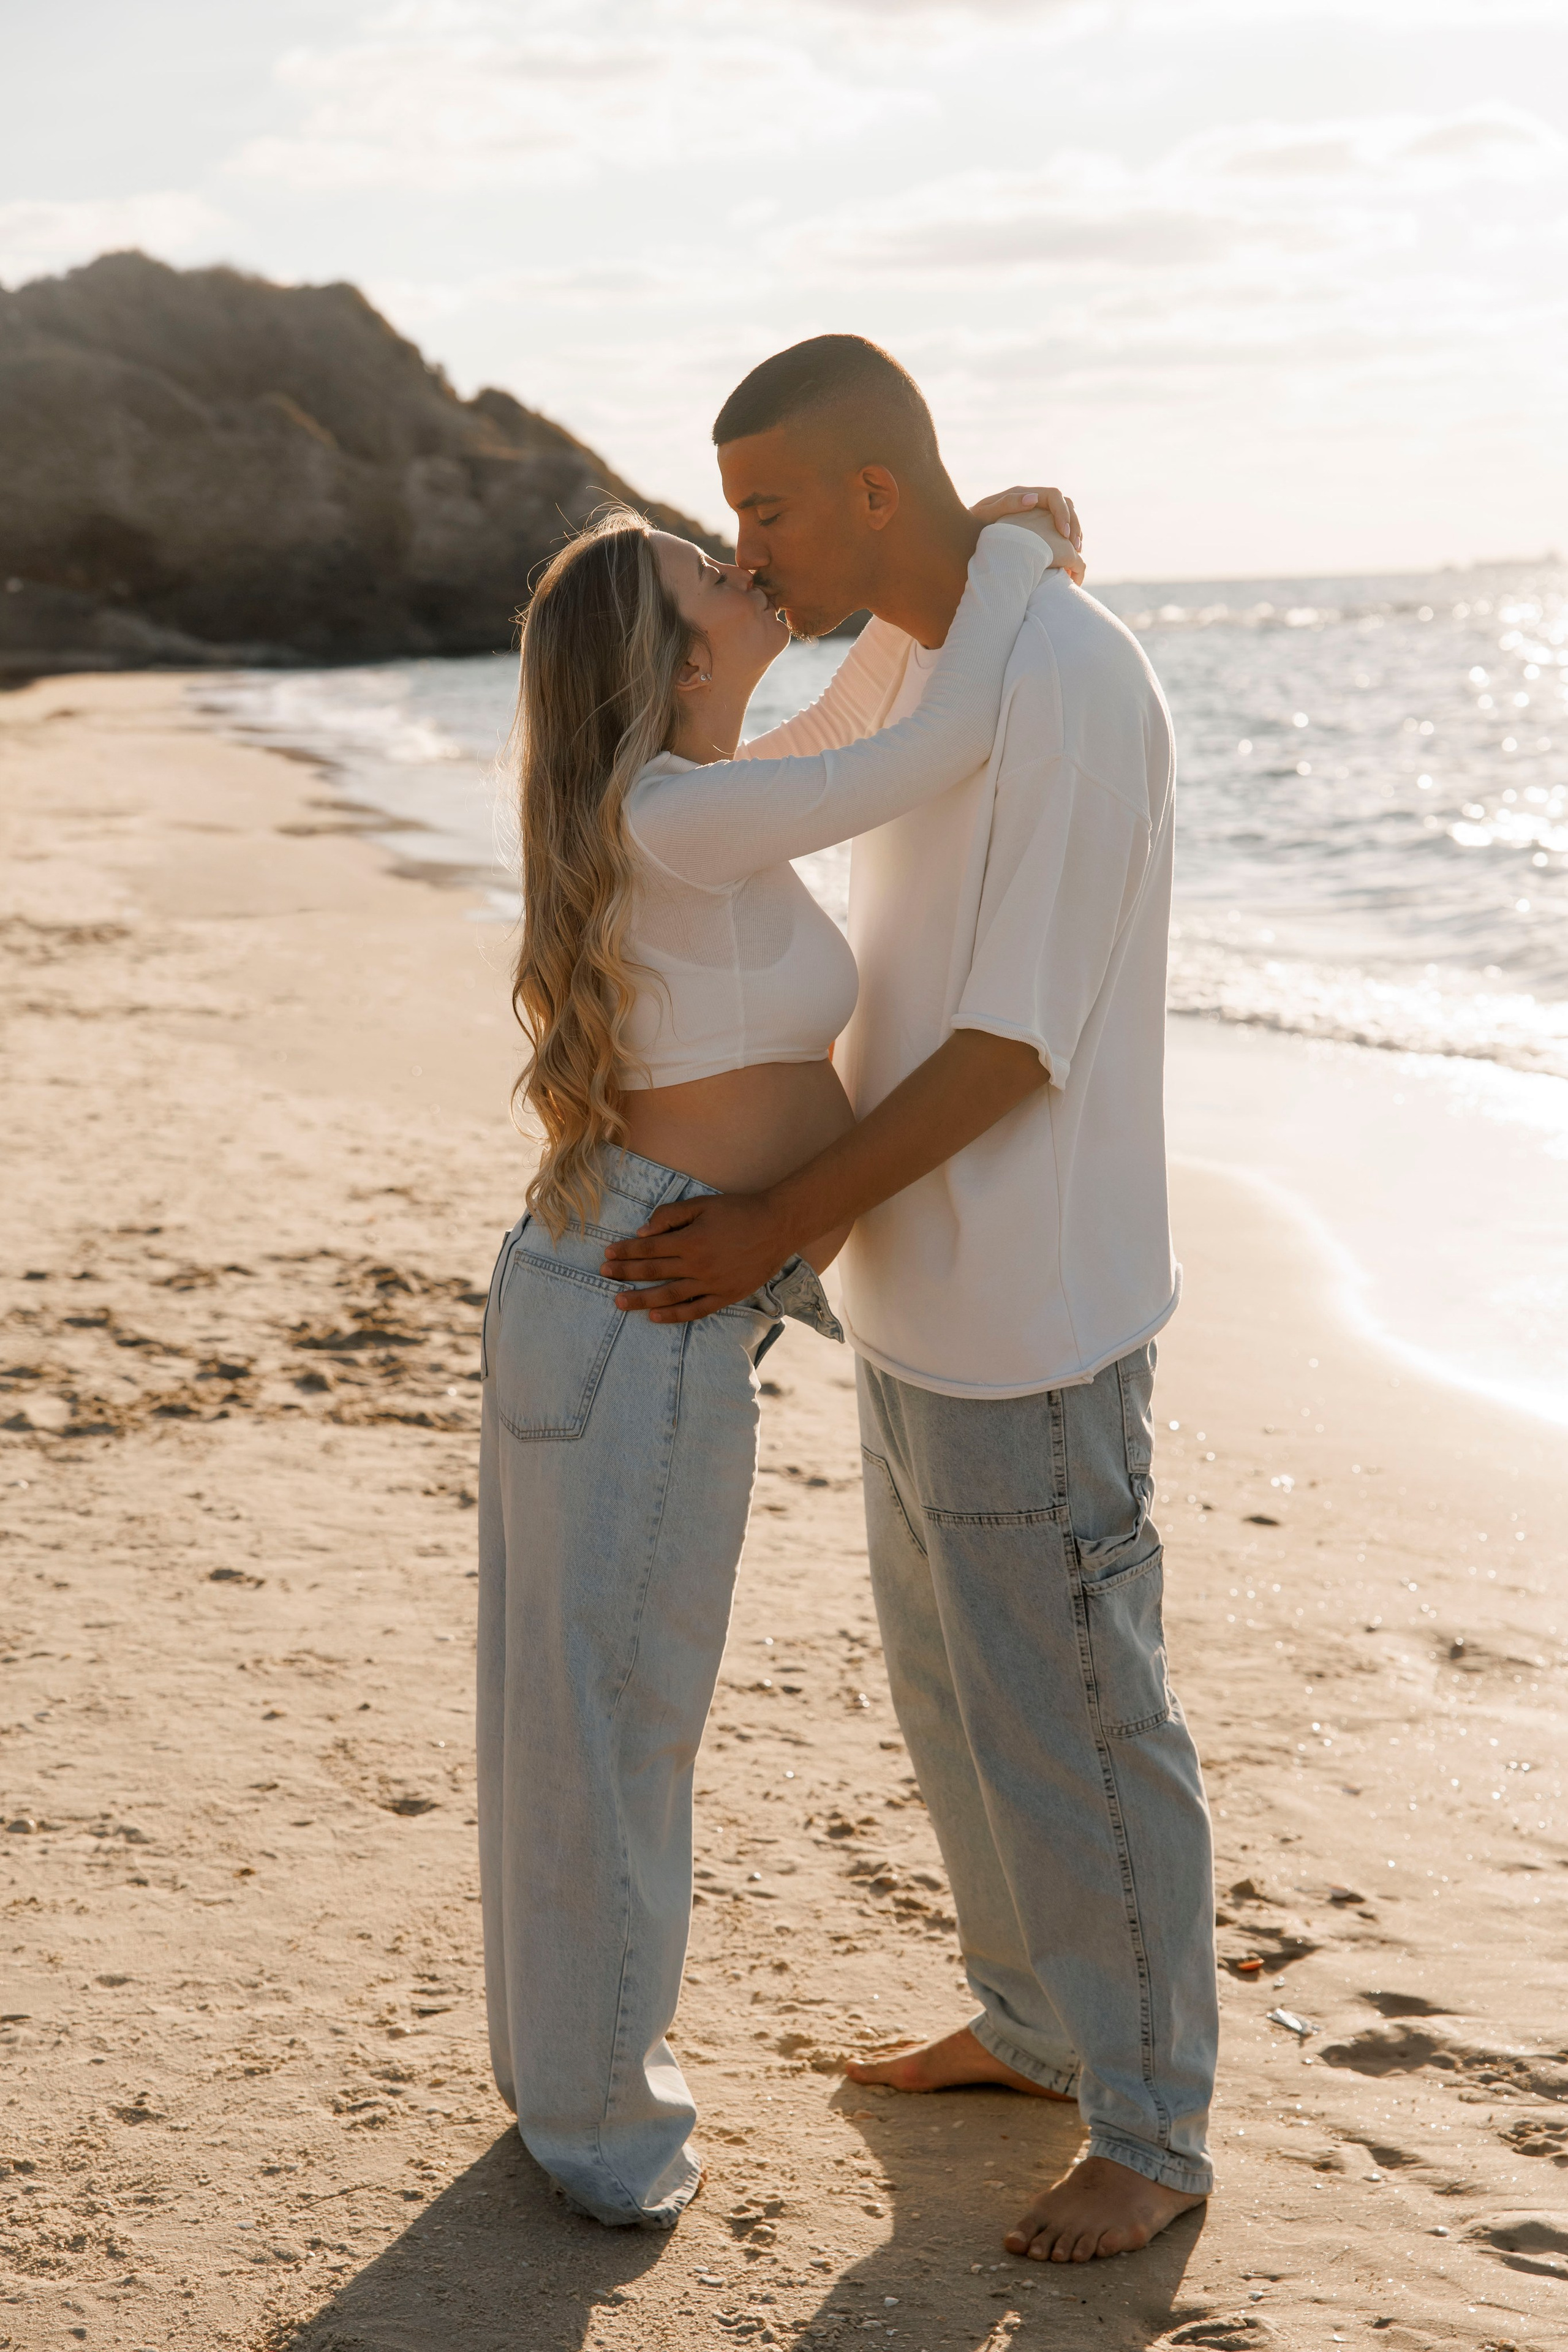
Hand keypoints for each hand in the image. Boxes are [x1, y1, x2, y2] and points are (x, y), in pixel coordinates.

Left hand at [600, 1191, 792, 1322]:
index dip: (625, 1252)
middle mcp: (698, 1265)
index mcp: (690, 1240)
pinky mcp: (725, 1295)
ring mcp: (711, 1283)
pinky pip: (695, 1310)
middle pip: (653, 1272)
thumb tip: (642, 1232)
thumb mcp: (702, 1204)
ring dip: (641, 1300)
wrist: (777, 1225)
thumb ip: (671, 1215)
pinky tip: (655, 1318)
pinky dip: (674, 1316)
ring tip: (619, 1302)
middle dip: (625, 1274)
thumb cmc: (738, 1210)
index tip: (607, 1255)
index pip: (648, 1249)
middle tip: (604, 1276)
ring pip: (668, 1296)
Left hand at [971, 484, 1080, 546]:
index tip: (1064, 535)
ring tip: (1076, 553)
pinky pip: (1059, 529)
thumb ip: (1007, 504)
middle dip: (1074, 525)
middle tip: (1076, 548)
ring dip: (1074, 533)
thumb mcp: (985, 515)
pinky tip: (1067, 556)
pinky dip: (1067, 541)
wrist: (964, 533)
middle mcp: (1033, 500)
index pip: (1054, 496)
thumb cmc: (972, 525)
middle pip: (1066, 505)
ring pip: (1067, 516)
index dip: (1064, 513)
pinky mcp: (1037, 527)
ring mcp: (1036, 513)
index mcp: (1023, 494)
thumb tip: (1033, 499)